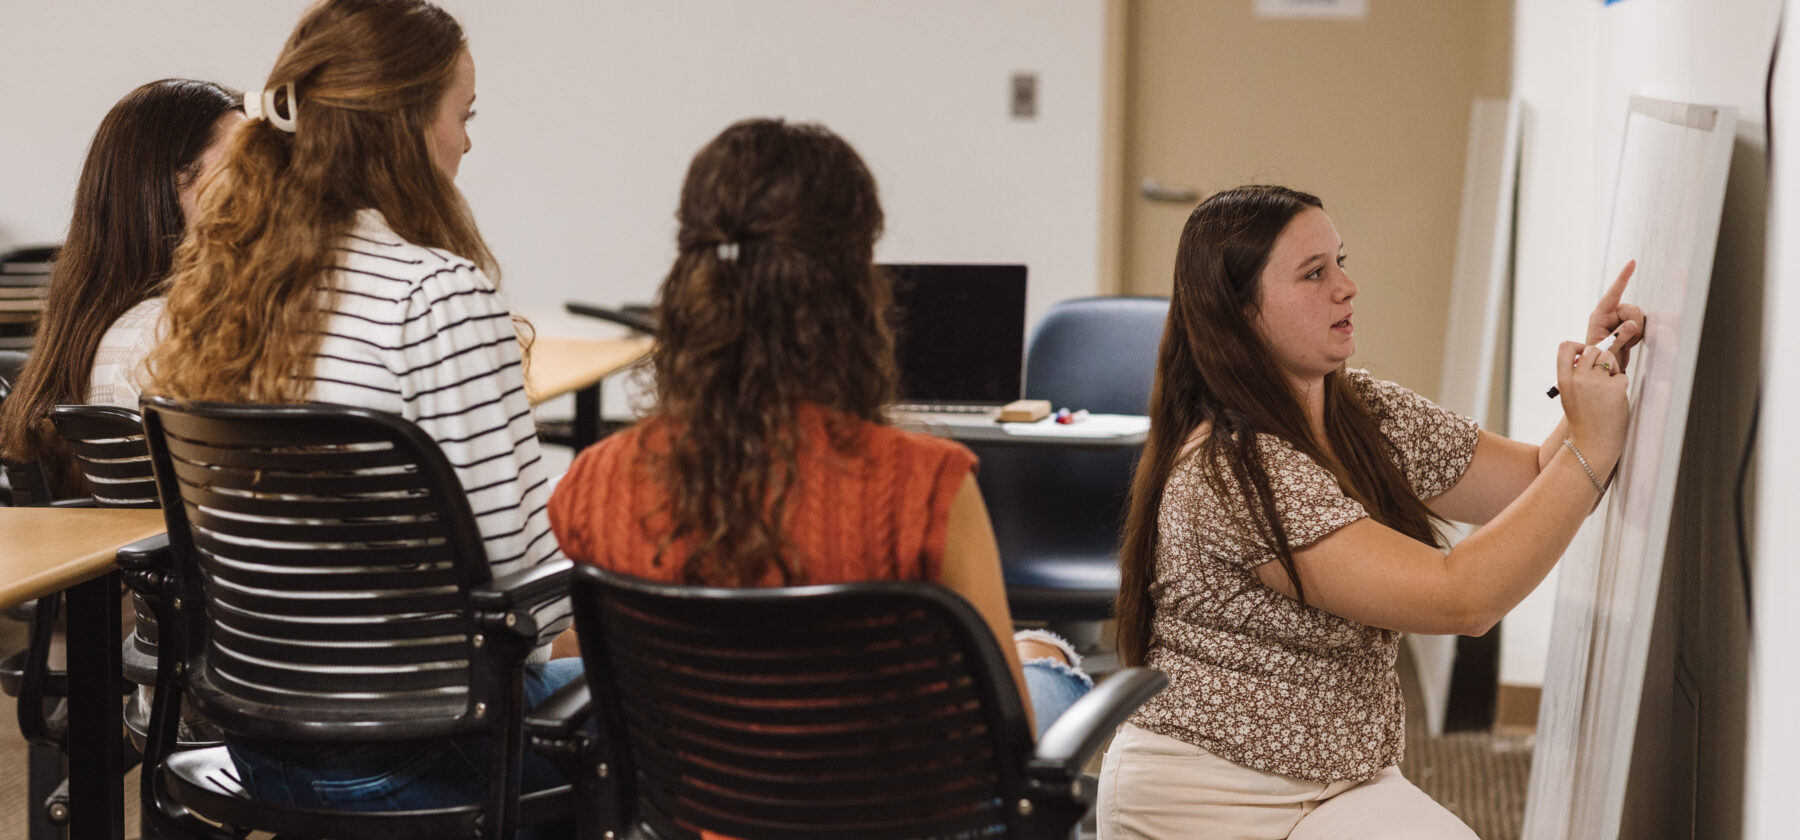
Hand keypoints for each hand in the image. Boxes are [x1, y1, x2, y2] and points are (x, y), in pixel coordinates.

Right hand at [1556, 339, 1630, 472]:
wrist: (1591, 444)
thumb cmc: (1583, 421)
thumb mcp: (1569, 396)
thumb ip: (1575, 377)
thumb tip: (1590, 356)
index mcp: (1564, 380)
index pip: (1566, 348)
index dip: (1578, 346)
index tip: (1585, 354)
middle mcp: (1578, 378)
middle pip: (1593, 350)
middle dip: (1601, 358)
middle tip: (1603, 376)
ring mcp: (1596, 383)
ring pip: (1609, 358)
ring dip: (1613, 369)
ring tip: (1610, 388)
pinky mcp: (1615, 388)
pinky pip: (1622, 376)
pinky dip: (1621, 386)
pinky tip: (1615, 400)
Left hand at [1587, 260, 1646, 371]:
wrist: (1602, 371)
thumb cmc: (1598, 360)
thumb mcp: (1605, 350)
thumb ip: (1618, 337)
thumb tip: (1632, 324)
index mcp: (1600, 315)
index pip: (1613, 293)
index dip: (1623, 278)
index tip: (1632, 262)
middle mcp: (1612, 314)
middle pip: (1634, 310)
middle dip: (1634, 327)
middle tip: (1624, 343)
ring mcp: (1623, 320)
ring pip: (1642, 319)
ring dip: (1637, 334)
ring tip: (1625, 345)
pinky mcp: (1632, 327)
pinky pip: (1646, 326)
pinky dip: (1643, 334)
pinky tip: (1632, 343)